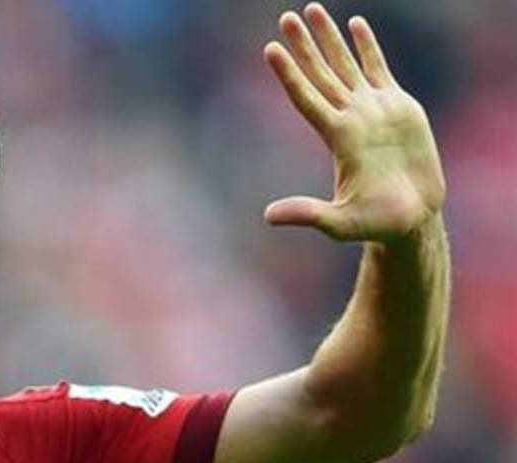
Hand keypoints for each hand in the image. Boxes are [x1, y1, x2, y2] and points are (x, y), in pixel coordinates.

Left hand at [263, 3, 445, 242]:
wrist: (412, 218)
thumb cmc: (377, 223)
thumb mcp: (340, 223)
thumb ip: (308, 215)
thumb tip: (268, 217)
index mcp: (338, 138)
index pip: (306, 98)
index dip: (289, 74)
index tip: (270, 50)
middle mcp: (350, 118)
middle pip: (320, 73)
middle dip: (304, 45)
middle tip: (285, 17)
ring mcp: (372, 110)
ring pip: (345, 65)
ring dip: (329, 38)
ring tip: (312, 10)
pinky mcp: (397, 106)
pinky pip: (378, 69)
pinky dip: (367, 46)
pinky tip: (355, 24)